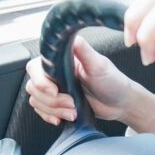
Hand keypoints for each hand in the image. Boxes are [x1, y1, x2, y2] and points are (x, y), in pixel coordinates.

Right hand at [25, 35, 154, 132]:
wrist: (121, 104)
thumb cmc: (113, 82)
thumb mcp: (99, 65)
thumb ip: (83, 50)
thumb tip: (70, 36)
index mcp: (62, 61)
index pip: (35, 67)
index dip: (41, 81)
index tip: (54, 90)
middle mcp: (56, 74)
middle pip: (33, 87)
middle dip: (52, 100)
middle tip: (71, 103)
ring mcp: (57, 89)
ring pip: (36, 100)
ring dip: (53, 110)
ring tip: (72, 112)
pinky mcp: (58, 104)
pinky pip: (41, 110)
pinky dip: (49, 116)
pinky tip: (61, 118)